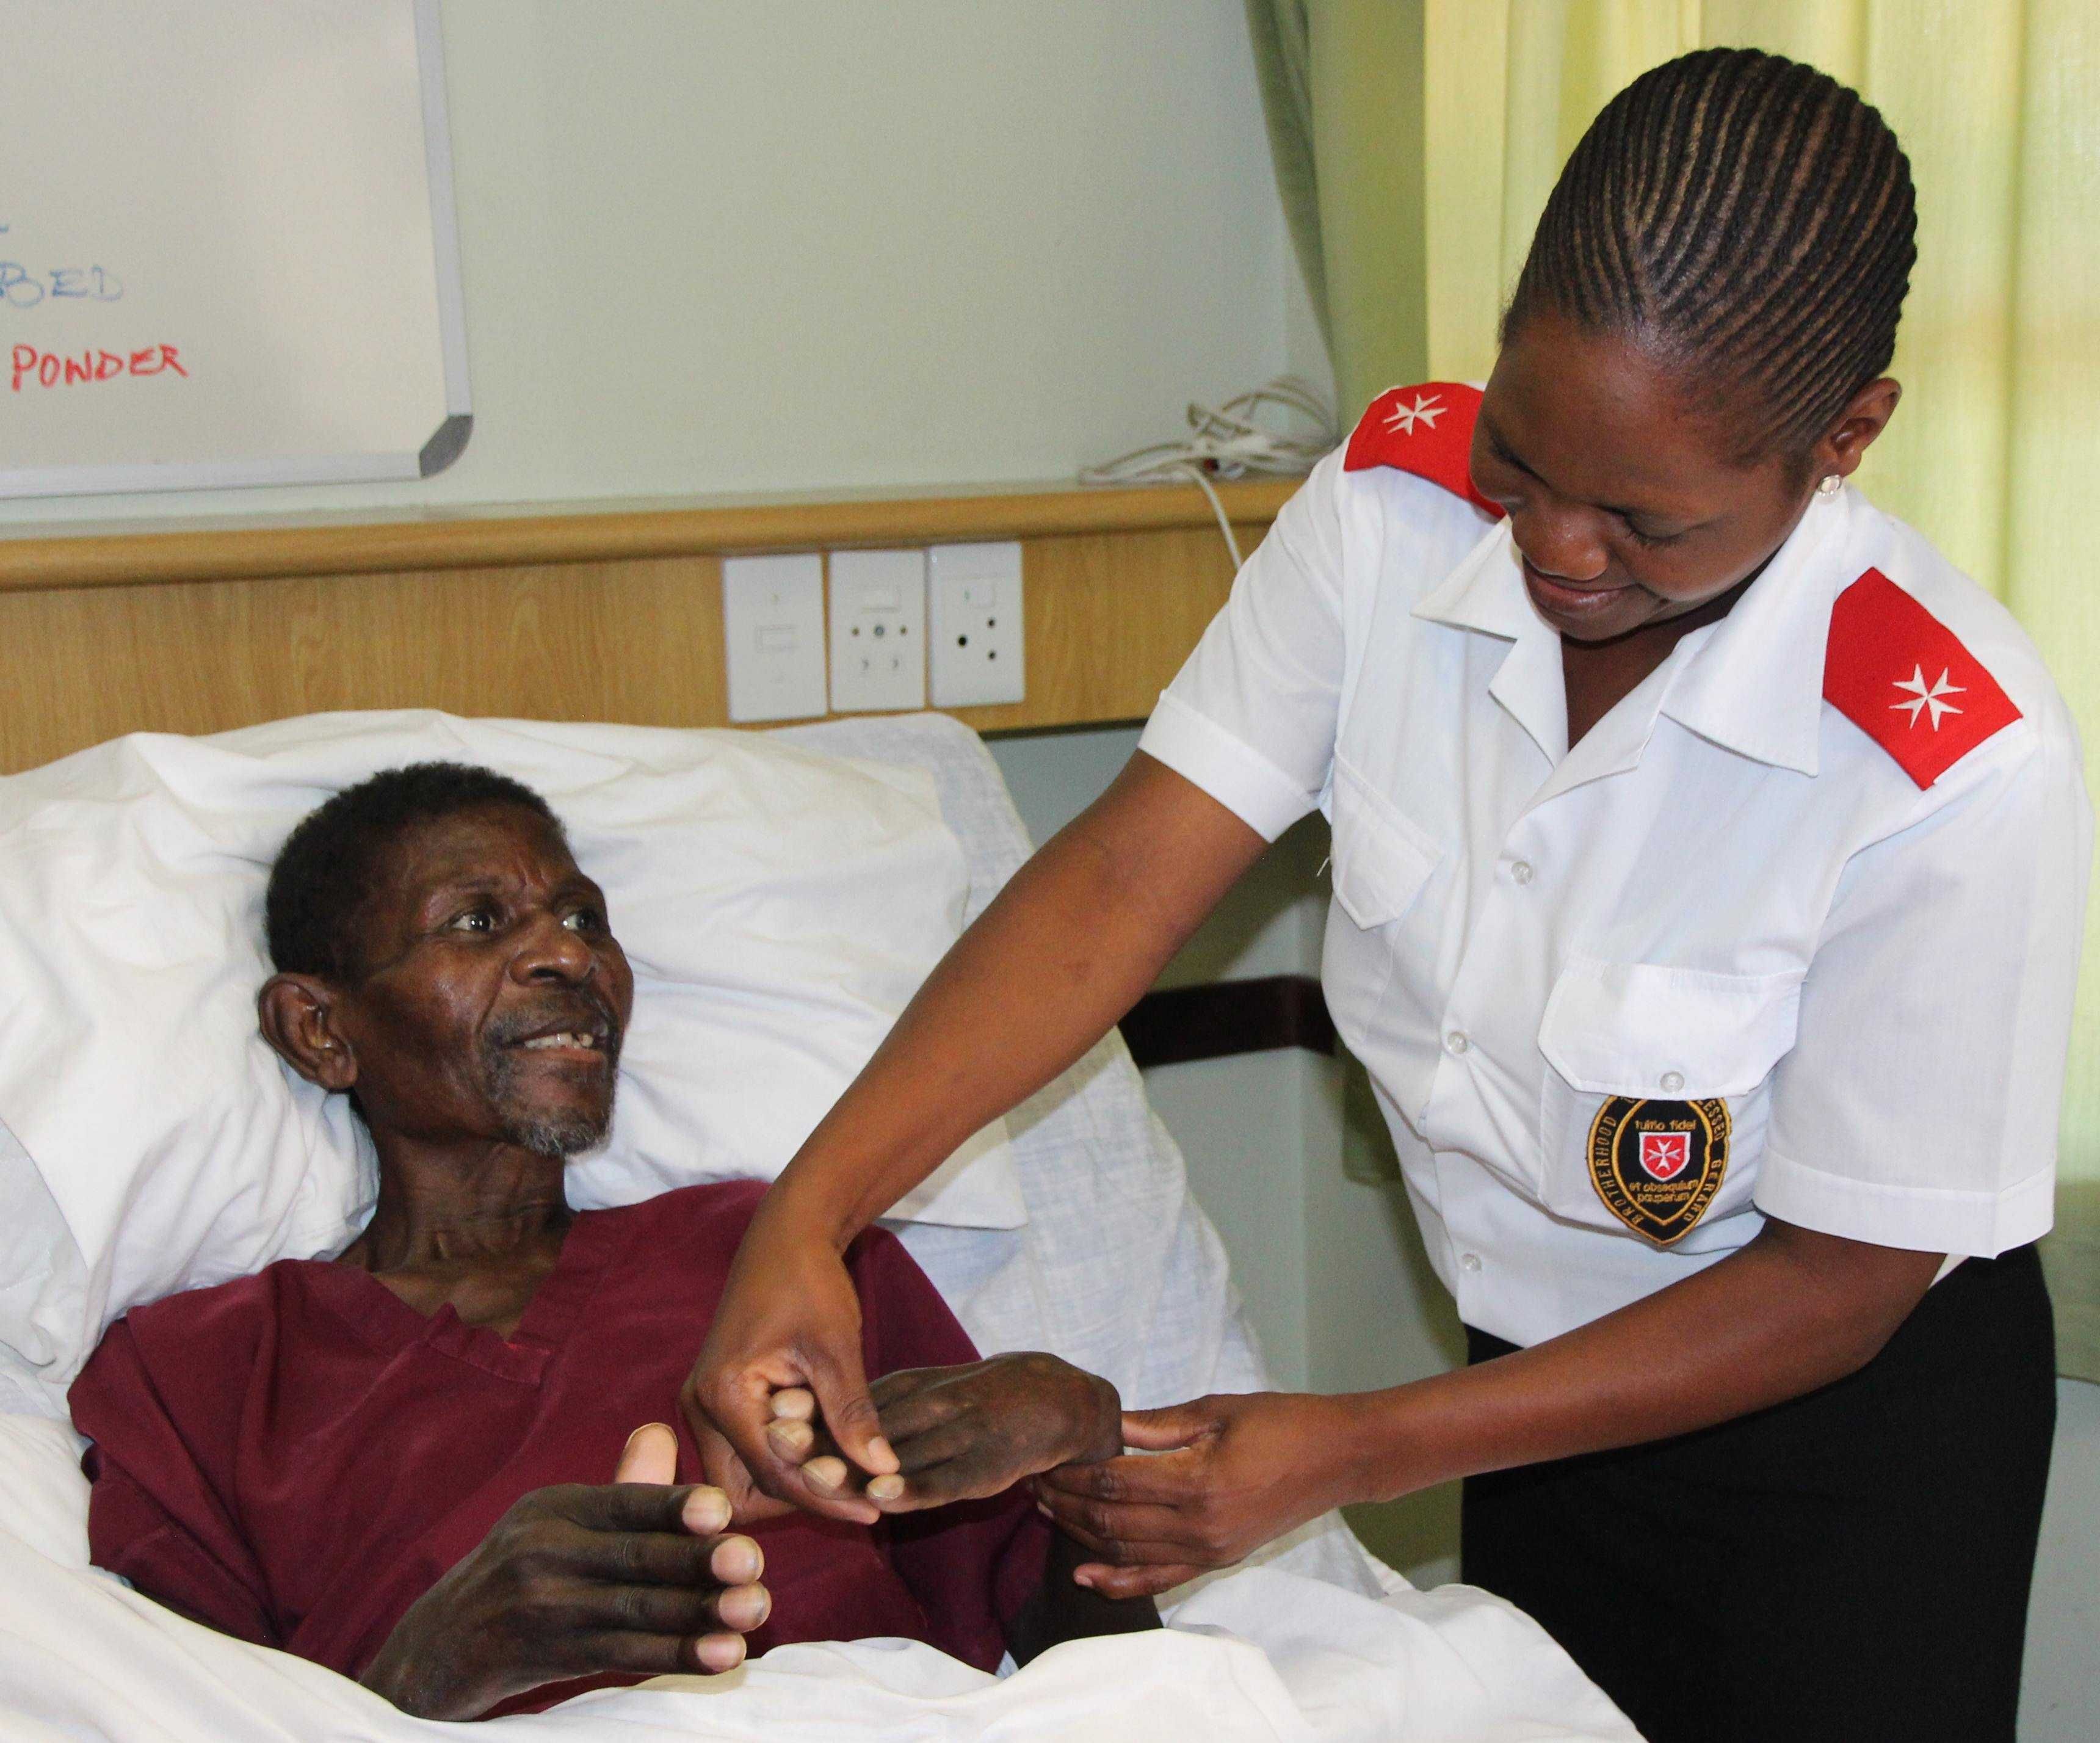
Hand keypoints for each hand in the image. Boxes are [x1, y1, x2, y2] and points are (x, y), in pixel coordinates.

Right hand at [358, 1424, 769, 1719]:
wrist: (437, 1650)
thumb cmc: (519, 1573)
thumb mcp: (557, 1522)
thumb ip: (620, 1489)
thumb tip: (662, 1432)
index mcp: (555, 1508)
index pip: (622, 1503)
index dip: (672, 1507)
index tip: (721, 1511)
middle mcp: (544, 1552)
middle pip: (634, 1558)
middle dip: (698, 1562)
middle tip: (752, 1564)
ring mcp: (543, 1608)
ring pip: (635, 1610)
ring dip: (699, 1614)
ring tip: (754, 1612)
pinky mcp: (548, 1657)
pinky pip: (623, 1654)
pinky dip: (675, 1654)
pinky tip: (721, 1654)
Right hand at [681, 1200, 894, 1526]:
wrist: (785, 1237)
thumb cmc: (809, 1281)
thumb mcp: (836, 1347)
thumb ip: (852, 1413)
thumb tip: (884, 1471)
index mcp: (721, 1396)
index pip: (772, 1475)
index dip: (825, 1496)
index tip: (873, 1510)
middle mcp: (699, 1408)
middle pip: (744, 1491)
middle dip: (800, 1501)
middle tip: (861, 1501)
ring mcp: (704, 1407)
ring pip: (744, 1477)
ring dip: (792, 1484)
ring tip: (852, 1481)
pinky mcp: (719, 1402)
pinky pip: (748, 1452)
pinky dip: (785, 1461)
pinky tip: (831, 1457)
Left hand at [764, 1353, 1121, 1512]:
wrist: (1055, 1399)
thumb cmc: (978, 1399)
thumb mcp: (925, 1390)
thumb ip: (877, 1408)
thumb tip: (820, 1424)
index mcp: (910, 1387)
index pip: (852, 1402)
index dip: (812, 1414)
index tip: (768, 1422)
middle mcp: (931, 1405)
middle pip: (867, 1426)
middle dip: (822, 1439)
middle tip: (779, 1448)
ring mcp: (959, 1434)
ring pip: (900, 1453)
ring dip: (856, 1466)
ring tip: (814, 1478)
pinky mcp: (985, 1464)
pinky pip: (944, 1479)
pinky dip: (913, 1487)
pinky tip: (883, 1497)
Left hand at [1034, 1391, 1355, 1599]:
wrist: (1337, 1458)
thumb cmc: (1281, 1422)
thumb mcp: (1216, 1409)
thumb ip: (1156, 1424)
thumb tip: (1102, 1423)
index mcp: (1196, 1481)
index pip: (1113, 1481)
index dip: (1072, 1472)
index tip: (1043, 1456)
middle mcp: (1198, 1525)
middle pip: (1111, 1520)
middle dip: (1066, 1502)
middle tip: (1032, 1481)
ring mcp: (1208, 1550)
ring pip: (1125, 1551)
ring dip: (1080, 1535)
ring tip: (1046, 1510)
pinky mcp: (1216, 1561)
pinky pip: (1158, 1580)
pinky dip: (1118, 1582)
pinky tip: (1085, 1576)